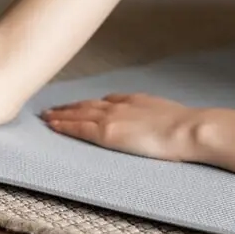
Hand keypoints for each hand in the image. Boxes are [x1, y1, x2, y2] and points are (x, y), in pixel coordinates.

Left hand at [39, 93, 201, 161]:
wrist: (188, 129)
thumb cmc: (186, 127)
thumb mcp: (169, 114)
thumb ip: (155, 115)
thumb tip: (154, 120)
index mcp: (135, 101)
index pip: (107, 101)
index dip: (91, 104)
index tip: (81, 105)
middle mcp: (120, 105)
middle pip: (88, 104)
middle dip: (70, 107)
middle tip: (53, 109)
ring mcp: (111, 118)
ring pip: (78, 114)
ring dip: (61, 114)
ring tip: (46, 116)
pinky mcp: (106, 133)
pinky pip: (79, 128)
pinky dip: (64, 125)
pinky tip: (52, 125)